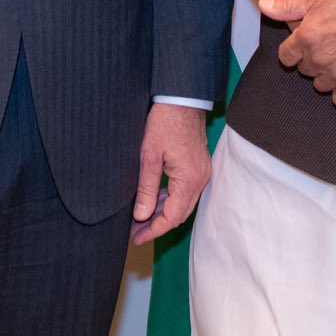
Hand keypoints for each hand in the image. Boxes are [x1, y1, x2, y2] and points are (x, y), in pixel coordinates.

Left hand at [131, 102, 213, 244]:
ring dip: (163, 212)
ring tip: (140, 218)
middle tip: (135, 230)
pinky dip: (170, 199)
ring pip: (183, 204)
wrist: (183, 99)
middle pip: (179, 214)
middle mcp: (200, 179)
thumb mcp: (149, 157)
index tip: (136, 237)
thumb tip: (141, 216)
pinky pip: (185, 191)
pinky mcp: (198, 166)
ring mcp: (201, 173)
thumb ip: (146, 189)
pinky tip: (154, 200)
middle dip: (157, 225)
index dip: (153, 230)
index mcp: (189, 180)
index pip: (172, 217)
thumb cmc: (165, 123)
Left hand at [261, 0, 335, 103]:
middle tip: (331, 45)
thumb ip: (289, 6)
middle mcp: (318, 59)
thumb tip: (263, 6)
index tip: (306, 43)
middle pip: (304, 70)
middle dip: (312, 59)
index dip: (294, 49)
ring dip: (327, 74)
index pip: (285, 56)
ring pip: (321, 84)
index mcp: (306, 37)